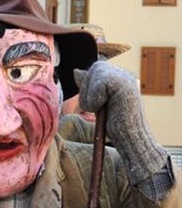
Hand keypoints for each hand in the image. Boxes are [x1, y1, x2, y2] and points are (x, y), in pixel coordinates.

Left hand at [74, 62, 166, 184]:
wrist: (131, 139)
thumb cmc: (115, 126)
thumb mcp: (97, 103)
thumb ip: (89, 87)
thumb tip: (76, 71)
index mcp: (121, 78)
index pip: (96, 69)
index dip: (88, 86)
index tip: (95, 104)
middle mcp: (125, 75)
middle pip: (95, 68)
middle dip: (88, 89)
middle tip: (96, 107)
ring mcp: (126, 79)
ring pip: (96, 73)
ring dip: (90, 95)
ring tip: (100, 109)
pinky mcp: (125, 85)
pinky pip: (100, 83)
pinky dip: (95, 98)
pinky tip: (104, 108)